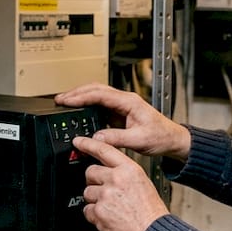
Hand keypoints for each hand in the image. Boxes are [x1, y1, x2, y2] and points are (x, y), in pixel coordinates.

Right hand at [55, 83, 190, 162]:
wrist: (172, 140)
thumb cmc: (161, 137)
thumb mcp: (138, 140)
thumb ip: (116, 138)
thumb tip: (96, 138)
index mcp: (129, 101)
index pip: (100, 94)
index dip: (81, 96)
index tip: (67, 100)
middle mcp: (125, 100)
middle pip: (95, 89)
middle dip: (76, 93)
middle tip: (59, 100)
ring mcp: (122, 105)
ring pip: (97, 95)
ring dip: (80, 98)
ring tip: (64, 103)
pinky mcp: (120, 113)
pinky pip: (100, 106)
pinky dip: (87, 107)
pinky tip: (79, 112)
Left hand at [71, 135, 168, 230]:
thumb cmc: (150, 211)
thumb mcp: (142, 183)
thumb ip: (123, 173)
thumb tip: (107, 170)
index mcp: (128, 170)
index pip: (104, 150)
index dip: (88, 144)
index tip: (78, 142)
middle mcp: (116, 180)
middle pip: (90, 171)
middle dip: (94, 180)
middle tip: (105, 190)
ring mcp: (105, 196)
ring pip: (87, 192)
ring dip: (95, 199)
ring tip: (111, 207)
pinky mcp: (98, 212)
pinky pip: (87, 210)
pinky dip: (95, 215)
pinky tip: (109, 217)